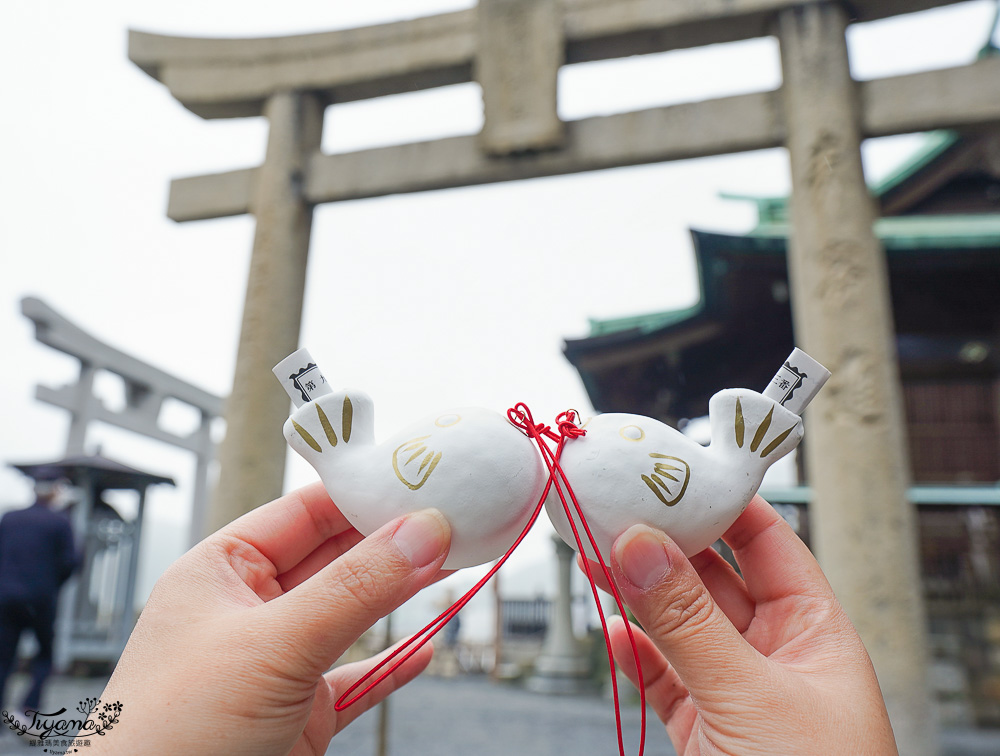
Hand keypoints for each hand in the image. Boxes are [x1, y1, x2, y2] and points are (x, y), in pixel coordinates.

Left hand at [91, 482, 450, 755]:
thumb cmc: (177, 733)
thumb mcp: (273, 644)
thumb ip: (354, 588)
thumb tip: (426, 530)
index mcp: (220, 573)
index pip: (302, 512)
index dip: (362, 493)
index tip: (423, 479)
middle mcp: (248, 612)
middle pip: (335, 560)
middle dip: (392, 541)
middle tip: (455, 518)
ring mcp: (273, 665)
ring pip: (350, 617)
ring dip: (399, 596)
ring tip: (454, 565)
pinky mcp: (295, 717)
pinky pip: (355, 682)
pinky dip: (391, 667)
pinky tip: (423, 651)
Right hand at [588, 495, 896, 754]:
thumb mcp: (752, 699)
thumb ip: (690, 623)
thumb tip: (641, 545)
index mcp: (814, 631)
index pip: (767, 542)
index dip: (721, 503)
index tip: (669, 472)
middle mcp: (775, 654)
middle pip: (712, 577)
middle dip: (663, 544)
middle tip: (612, 509)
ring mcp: (735, 691)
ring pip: (678, 625)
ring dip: (637, 594)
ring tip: (595, 559)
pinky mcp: (702, 729)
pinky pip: (661, 675)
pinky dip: (632, 653)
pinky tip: (609, 632)